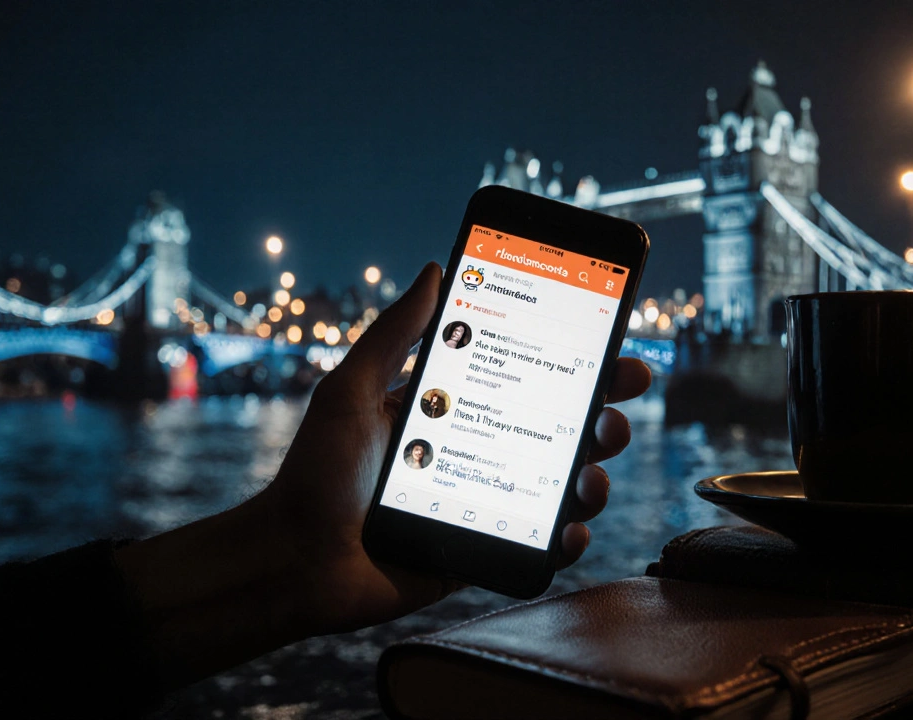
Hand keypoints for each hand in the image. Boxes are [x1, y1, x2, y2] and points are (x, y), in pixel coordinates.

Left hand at [266, 262, 650, 633]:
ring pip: (560, 486)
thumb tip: (433, 269)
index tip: (611, 347)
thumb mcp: (351, 389)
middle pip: (558, 429)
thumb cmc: (315, 472)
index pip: (524, 378)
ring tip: (591, 474)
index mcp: (451, 409)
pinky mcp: (483, 550)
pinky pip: (538, 543)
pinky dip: (566, 537)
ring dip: (592, 476)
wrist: (294, 559)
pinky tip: (570, 528)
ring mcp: (485, 503)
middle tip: (618, 406)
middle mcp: (477, 452)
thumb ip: (394, 334)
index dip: (573, 364)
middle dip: (602, 414)